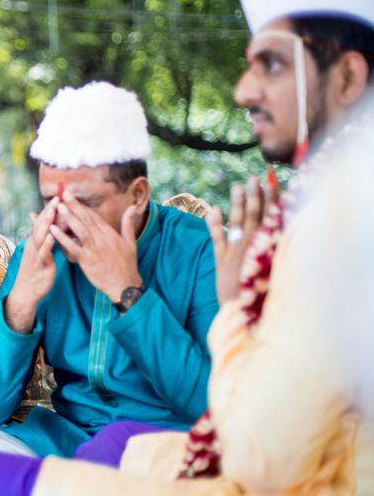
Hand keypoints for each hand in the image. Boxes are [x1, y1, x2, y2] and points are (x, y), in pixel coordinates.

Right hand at [5, 199, 57, 332]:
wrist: (26, 291)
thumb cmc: (34, 270)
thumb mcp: (36, 250)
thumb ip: (40, 234)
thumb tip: (38, 219)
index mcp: (35, 241)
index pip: (42, 221)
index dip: (50, 208)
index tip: (58, 195)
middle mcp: (33, 245)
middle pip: (41, 225)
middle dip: (49, 211)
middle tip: (56, 197)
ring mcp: (36, 254)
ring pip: (40, 236)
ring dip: (46, 223)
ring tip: (52, 212)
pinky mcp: (40, 265)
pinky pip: (43, 253)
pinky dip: (46, 244)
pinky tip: (51, 237)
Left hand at [49, 191, 142, 300]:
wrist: (124, 285)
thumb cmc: (127, 264)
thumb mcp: (131, 242)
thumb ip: (128, 224)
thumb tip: (132, 207)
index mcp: (110, 234)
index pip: (95, 217)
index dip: (83, 206)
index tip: (73, 197)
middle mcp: (102, 239)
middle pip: (86, 220)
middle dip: (74, 206)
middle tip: (63, 194)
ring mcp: (94, 249)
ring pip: (79, 230)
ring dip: (68, 218)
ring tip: (57, 207)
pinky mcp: (86, 260)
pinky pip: (72, 247)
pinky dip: (62, 238)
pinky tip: (52, 230)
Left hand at [207, 176, 273, 303]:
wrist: (249, 317)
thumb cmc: (265, 297)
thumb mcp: (277, 273)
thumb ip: (279, 252)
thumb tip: (282, 233)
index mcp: (272, 249)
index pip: (274, 219)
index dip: (272, 200)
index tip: (271, 183)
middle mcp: (256, 248)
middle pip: (257, 216)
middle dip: (256, 196)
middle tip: (254, 178)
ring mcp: (239, 253)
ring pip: (239, 222)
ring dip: (238, 203)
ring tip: (237, 186)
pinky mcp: (223, 262)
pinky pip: (218, 238)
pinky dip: (215, 223)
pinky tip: (213, 208)